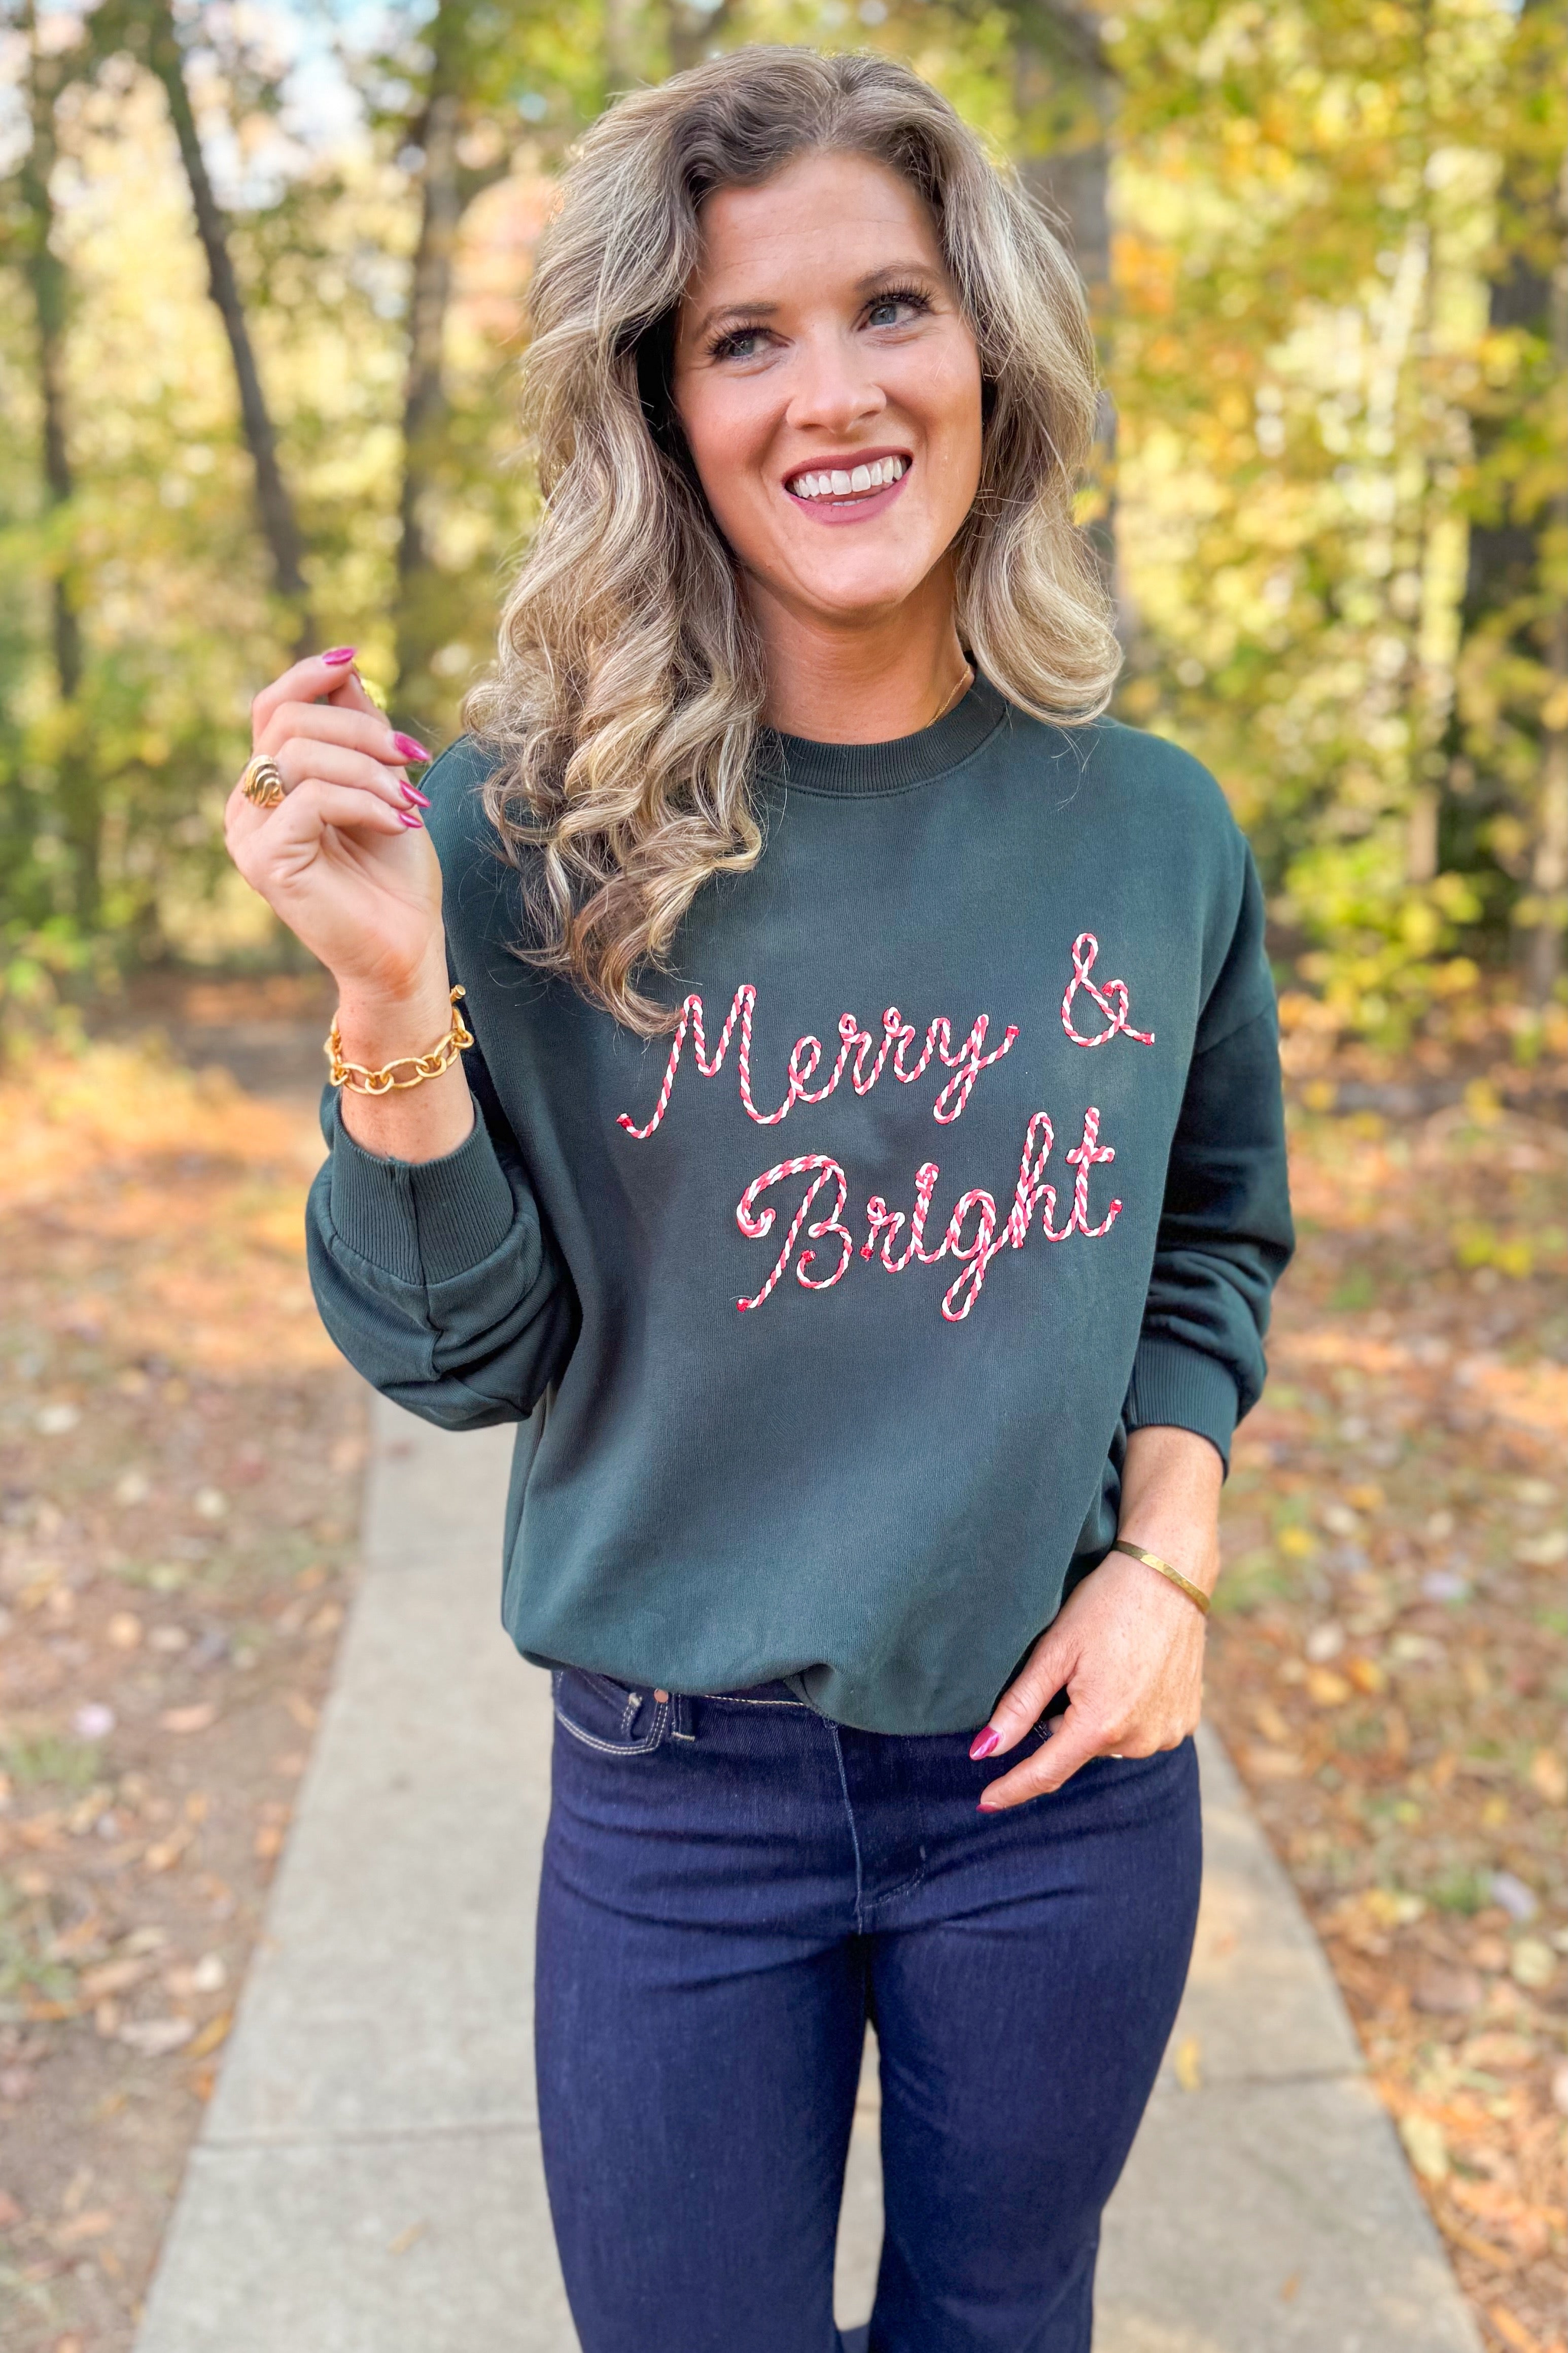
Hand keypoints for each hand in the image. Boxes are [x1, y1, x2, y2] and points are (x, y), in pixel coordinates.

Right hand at [224, 649, 442, 1002]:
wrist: (404, 950)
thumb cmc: (395, 877)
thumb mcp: (383, 786)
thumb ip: (359, 733)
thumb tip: (346, 666)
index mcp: (269, 785)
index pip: (271, 707)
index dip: (309, 674)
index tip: (355, 658)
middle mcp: (247, 806)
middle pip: (287, 721)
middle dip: (359, 727)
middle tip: (412, 756)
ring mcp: (248, 835)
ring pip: (300, 756)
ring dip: (369, 770)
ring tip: (410, 804)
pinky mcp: (265, 861)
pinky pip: (309, 799)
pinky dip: (363, 802)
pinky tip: (397, 824)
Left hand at [973, 1425, 1221, 1809]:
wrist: (1170, 1574)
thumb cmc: (1105, 1604)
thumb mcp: (1054, 1651)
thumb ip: (1018, 1707)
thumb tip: (982, 1752)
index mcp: (1100, 1724)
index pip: (1045, 1774)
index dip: (1011, 1790)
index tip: (983, 1802)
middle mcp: (1139, 1740)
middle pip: (1077, 1750)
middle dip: (1060, 1725)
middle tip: (1068, 1672)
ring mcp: (1167, 1733)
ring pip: (1109, 1742)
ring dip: (1094, 1720)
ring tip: (1102, 1666)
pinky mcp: (1186, 1721)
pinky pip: (1140, 1732)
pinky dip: (1125, 1713)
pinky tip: (1128, 1673)